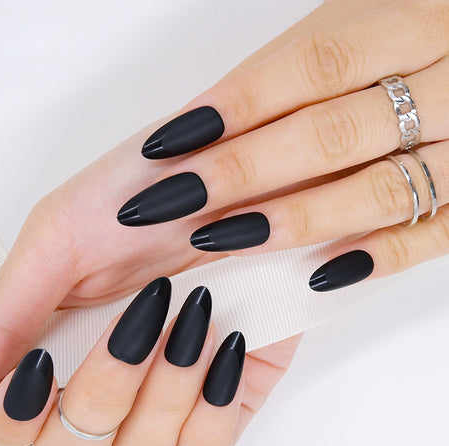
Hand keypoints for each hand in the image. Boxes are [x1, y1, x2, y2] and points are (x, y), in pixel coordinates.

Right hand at [0, 0, 362, 416]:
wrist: (234, 178)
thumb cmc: (147, 195)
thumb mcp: (61, 237)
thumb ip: (2, 318)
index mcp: (52, 347)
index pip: (6, 430)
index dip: (12, 417)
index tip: (40, 363)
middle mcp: (103, 381)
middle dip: (101, 390)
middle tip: (136, 318)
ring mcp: (165, 397)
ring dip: (162, 391)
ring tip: (191, 315)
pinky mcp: (225, 397)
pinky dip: (212, 406)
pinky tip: (222, 343)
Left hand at [118, 0, 448, 290]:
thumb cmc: (394, 55)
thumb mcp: (342, 36)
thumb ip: (278, 82)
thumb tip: (192, 130)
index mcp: (404, 26)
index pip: (311, 67)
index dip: (236, 107)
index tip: (170, 144)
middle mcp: (448, 82)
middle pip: (334, 134)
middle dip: (245, 171)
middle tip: (178, 198)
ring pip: (381, 191)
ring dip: (295, 220)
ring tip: (224, 237)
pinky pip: (434, 238)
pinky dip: (376, 258)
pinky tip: (317, 274)